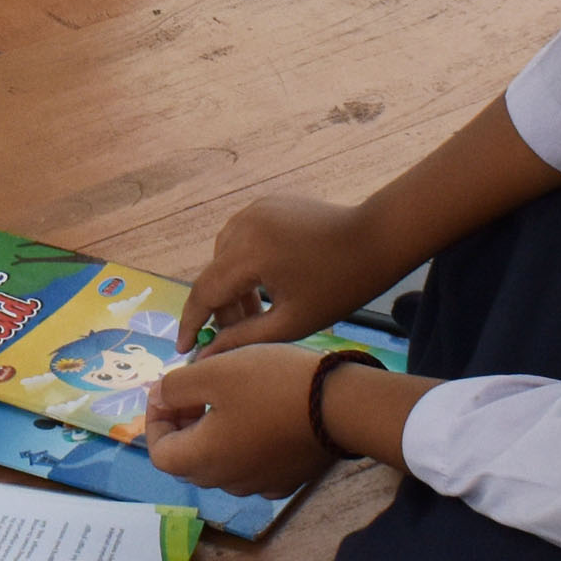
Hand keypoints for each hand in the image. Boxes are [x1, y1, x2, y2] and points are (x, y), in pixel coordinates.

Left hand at [142, 344, 341, 495]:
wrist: (340, 406)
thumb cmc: (270, 384)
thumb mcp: (213, 372)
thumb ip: (175, 387)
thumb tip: (158, 397)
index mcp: (203, 460)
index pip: (159, 453)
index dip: (155, 420)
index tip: (167, 389)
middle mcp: (227, 482)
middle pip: (188, 460)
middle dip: (182, 424)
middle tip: (193, 389)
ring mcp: (259, 484)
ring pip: (219, 463)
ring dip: (211, 433)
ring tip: (224, 397)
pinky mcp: (286, 479)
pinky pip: (250, 465)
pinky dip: (242, 444)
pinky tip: (256, 416)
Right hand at [180, 193, 400, 354]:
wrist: (377, 239)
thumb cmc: (340, 286)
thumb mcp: (291, 322)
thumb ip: (243, 339)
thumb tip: (205, 355)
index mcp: (248, 252)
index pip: (204, 292)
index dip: (191, 324)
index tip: (184, 350)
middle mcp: (243, 224)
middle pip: (214, 275)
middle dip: (220, 309)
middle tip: (234, 339)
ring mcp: (254, 210)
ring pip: (225, 257)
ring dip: (233, 287)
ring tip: (256, 314)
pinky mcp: (267, 205)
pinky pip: (241, 240)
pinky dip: (245, 265)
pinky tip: (266, 286)